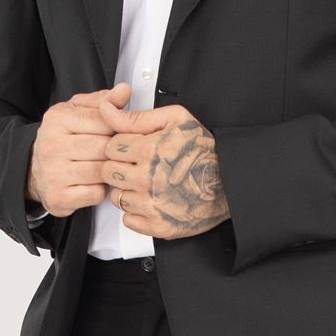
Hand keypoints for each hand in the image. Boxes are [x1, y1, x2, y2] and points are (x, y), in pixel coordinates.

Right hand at [25, 83, 130, 215]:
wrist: (34, 170)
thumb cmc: (61, 139)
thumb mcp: (77, 112)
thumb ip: (102, 101)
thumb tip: (124, 90)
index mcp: (58, 118)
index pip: (104, 120)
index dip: (118, 128)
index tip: (118, 133)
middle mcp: (52, 145)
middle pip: (104, 147)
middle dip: (113, 151)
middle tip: (111, 153)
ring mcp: (53, 172)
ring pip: (101, 171)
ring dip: (108, 171)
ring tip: (103, 166)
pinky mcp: (58, 197)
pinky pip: (95, 193)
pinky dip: (100, 190)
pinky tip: (93, 182)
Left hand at [95, 93, 229, 238]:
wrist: (229, 182)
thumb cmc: (204, 150)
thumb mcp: (175, 119)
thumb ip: (136, 116)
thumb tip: (105, 109)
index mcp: (150, 150)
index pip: (110, 147)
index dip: (121, 145)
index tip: (133, 148)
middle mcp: (148, 179)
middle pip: (108, 172)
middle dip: (119, 166)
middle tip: (137, 165)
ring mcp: (152, 205)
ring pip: (116, 197)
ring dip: (126, 190)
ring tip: (146, 183)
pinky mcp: (158, 226)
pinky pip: (128, 220)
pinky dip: (136, 212)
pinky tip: (150, 200)